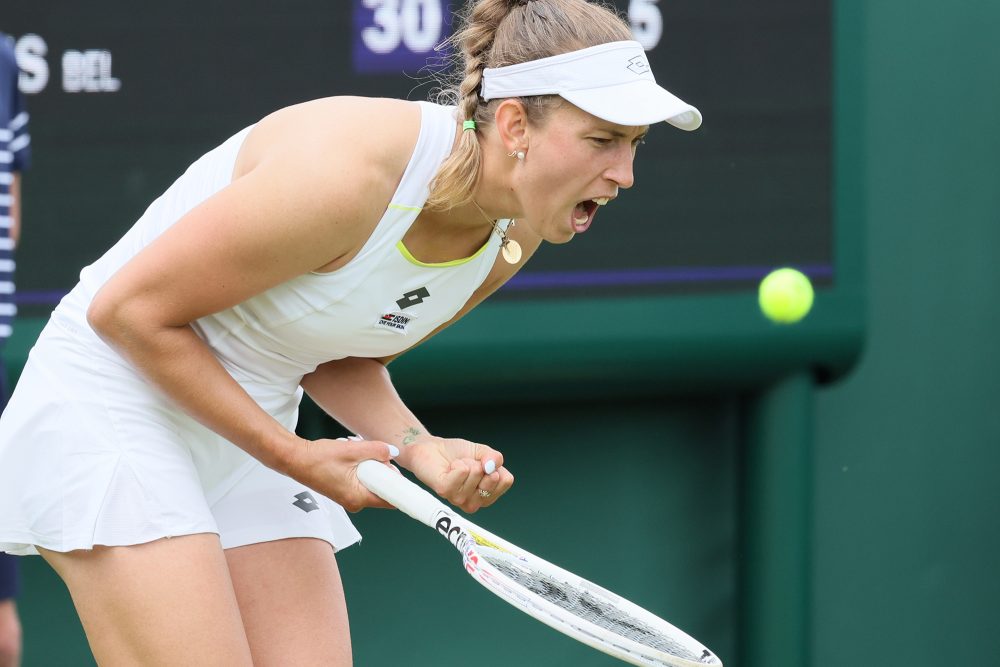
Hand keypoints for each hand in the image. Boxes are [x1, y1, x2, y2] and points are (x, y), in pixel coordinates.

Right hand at [284, 437, 398, 511]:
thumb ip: (376, 450)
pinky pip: (361, 480)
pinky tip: (352, 455)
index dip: (399, 487)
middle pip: (382, 489)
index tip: (404, 474)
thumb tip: (393, 452)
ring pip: (371, 482)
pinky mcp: (344, 491)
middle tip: (376, 454)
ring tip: (358, 451)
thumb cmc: (319, 458)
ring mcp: (349, 497)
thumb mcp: (352, 450)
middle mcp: (355, 502)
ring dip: (371, 466)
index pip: (390, 500)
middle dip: (383, 470)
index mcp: (358, 498)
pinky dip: (362, 467)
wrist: (294, 459)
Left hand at [400, 436, 513, 512]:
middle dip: (481, 463)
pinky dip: (457, 463)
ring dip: (466, 462)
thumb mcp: (482, 452)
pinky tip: (449, 468)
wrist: (431, 448)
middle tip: (467, 464)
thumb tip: (493, 465)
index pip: (506, 480)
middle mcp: (474, 502)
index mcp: (486, 495)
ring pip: (476, 472)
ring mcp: (459, 499)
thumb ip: (494, 458)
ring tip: (456, 465)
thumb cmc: (456, 454)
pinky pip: (462, 471)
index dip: (495, 466)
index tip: (482, 464)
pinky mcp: (445, 491)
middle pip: (493, 478)